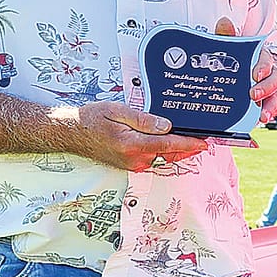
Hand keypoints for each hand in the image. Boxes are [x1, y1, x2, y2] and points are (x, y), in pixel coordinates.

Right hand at [57, 102, 207, 171]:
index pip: (168, 145)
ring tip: (190, 137)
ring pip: (162, 156)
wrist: (71, 133)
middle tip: (203, 137)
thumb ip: (144, 120)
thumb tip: (167, 126)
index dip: (189, 144)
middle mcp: (135, 159)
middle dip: (187, 146)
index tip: (205, 143)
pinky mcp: (131, 165)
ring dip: (175, 148)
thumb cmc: (92, 119)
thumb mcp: (118, 111)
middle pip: (169, 153)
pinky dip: (163, 150)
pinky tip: (168, 140)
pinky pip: (153, 157)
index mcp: (133, 145)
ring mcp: (133, 164)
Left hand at [230, 18, 276, 120]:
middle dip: (266, 88)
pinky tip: (261, 119)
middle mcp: (269, 72)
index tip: (256, 74)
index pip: (266, 59)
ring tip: (262, 116)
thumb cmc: (237, 57)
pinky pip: (270, 107)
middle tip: (253, 95)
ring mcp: (269, 88)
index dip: (263, 67)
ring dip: (270, 106)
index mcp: (261, 57)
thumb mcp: (231, 47)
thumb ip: (228, 36)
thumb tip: (224, 22)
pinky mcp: (265, 101)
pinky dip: (267, 113)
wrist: (239, 73)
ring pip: (275, 95)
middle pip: (275, 79)